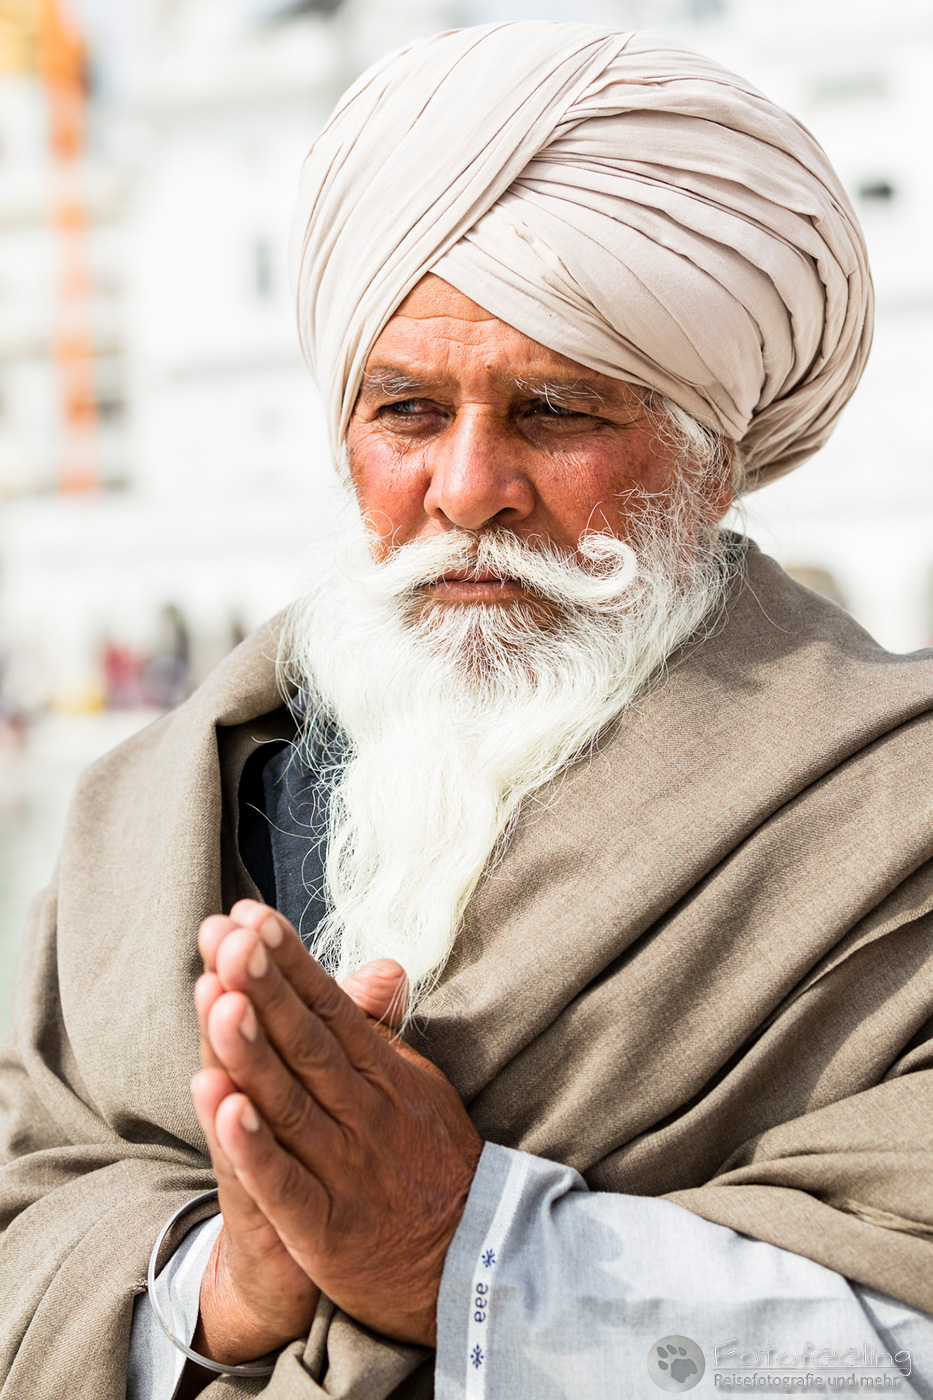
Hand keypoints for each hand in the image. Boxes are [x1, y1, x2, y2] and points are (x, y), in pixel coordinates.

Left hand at [194, 900, 482, 1356]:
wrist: (474, 1261)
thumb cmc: (430, 1159)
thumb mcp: (415, 1082)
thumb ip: (379, 1025)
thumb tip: (378, 962)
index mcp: (380, 1071)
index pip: (328, 1005)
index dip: (289, 961)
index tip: (249, 915)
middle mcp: (362, 1110)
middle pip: (306, 1041)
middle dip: (265, 987)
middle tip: (227, 937)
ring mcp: (344, 1167)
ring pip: (291, 1102)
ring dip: (252, 1052)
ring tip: (217, 999)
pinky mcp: (325, 1228)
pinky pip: (284, 1182)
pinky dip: (254, 1146)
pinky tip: (222, 1107)